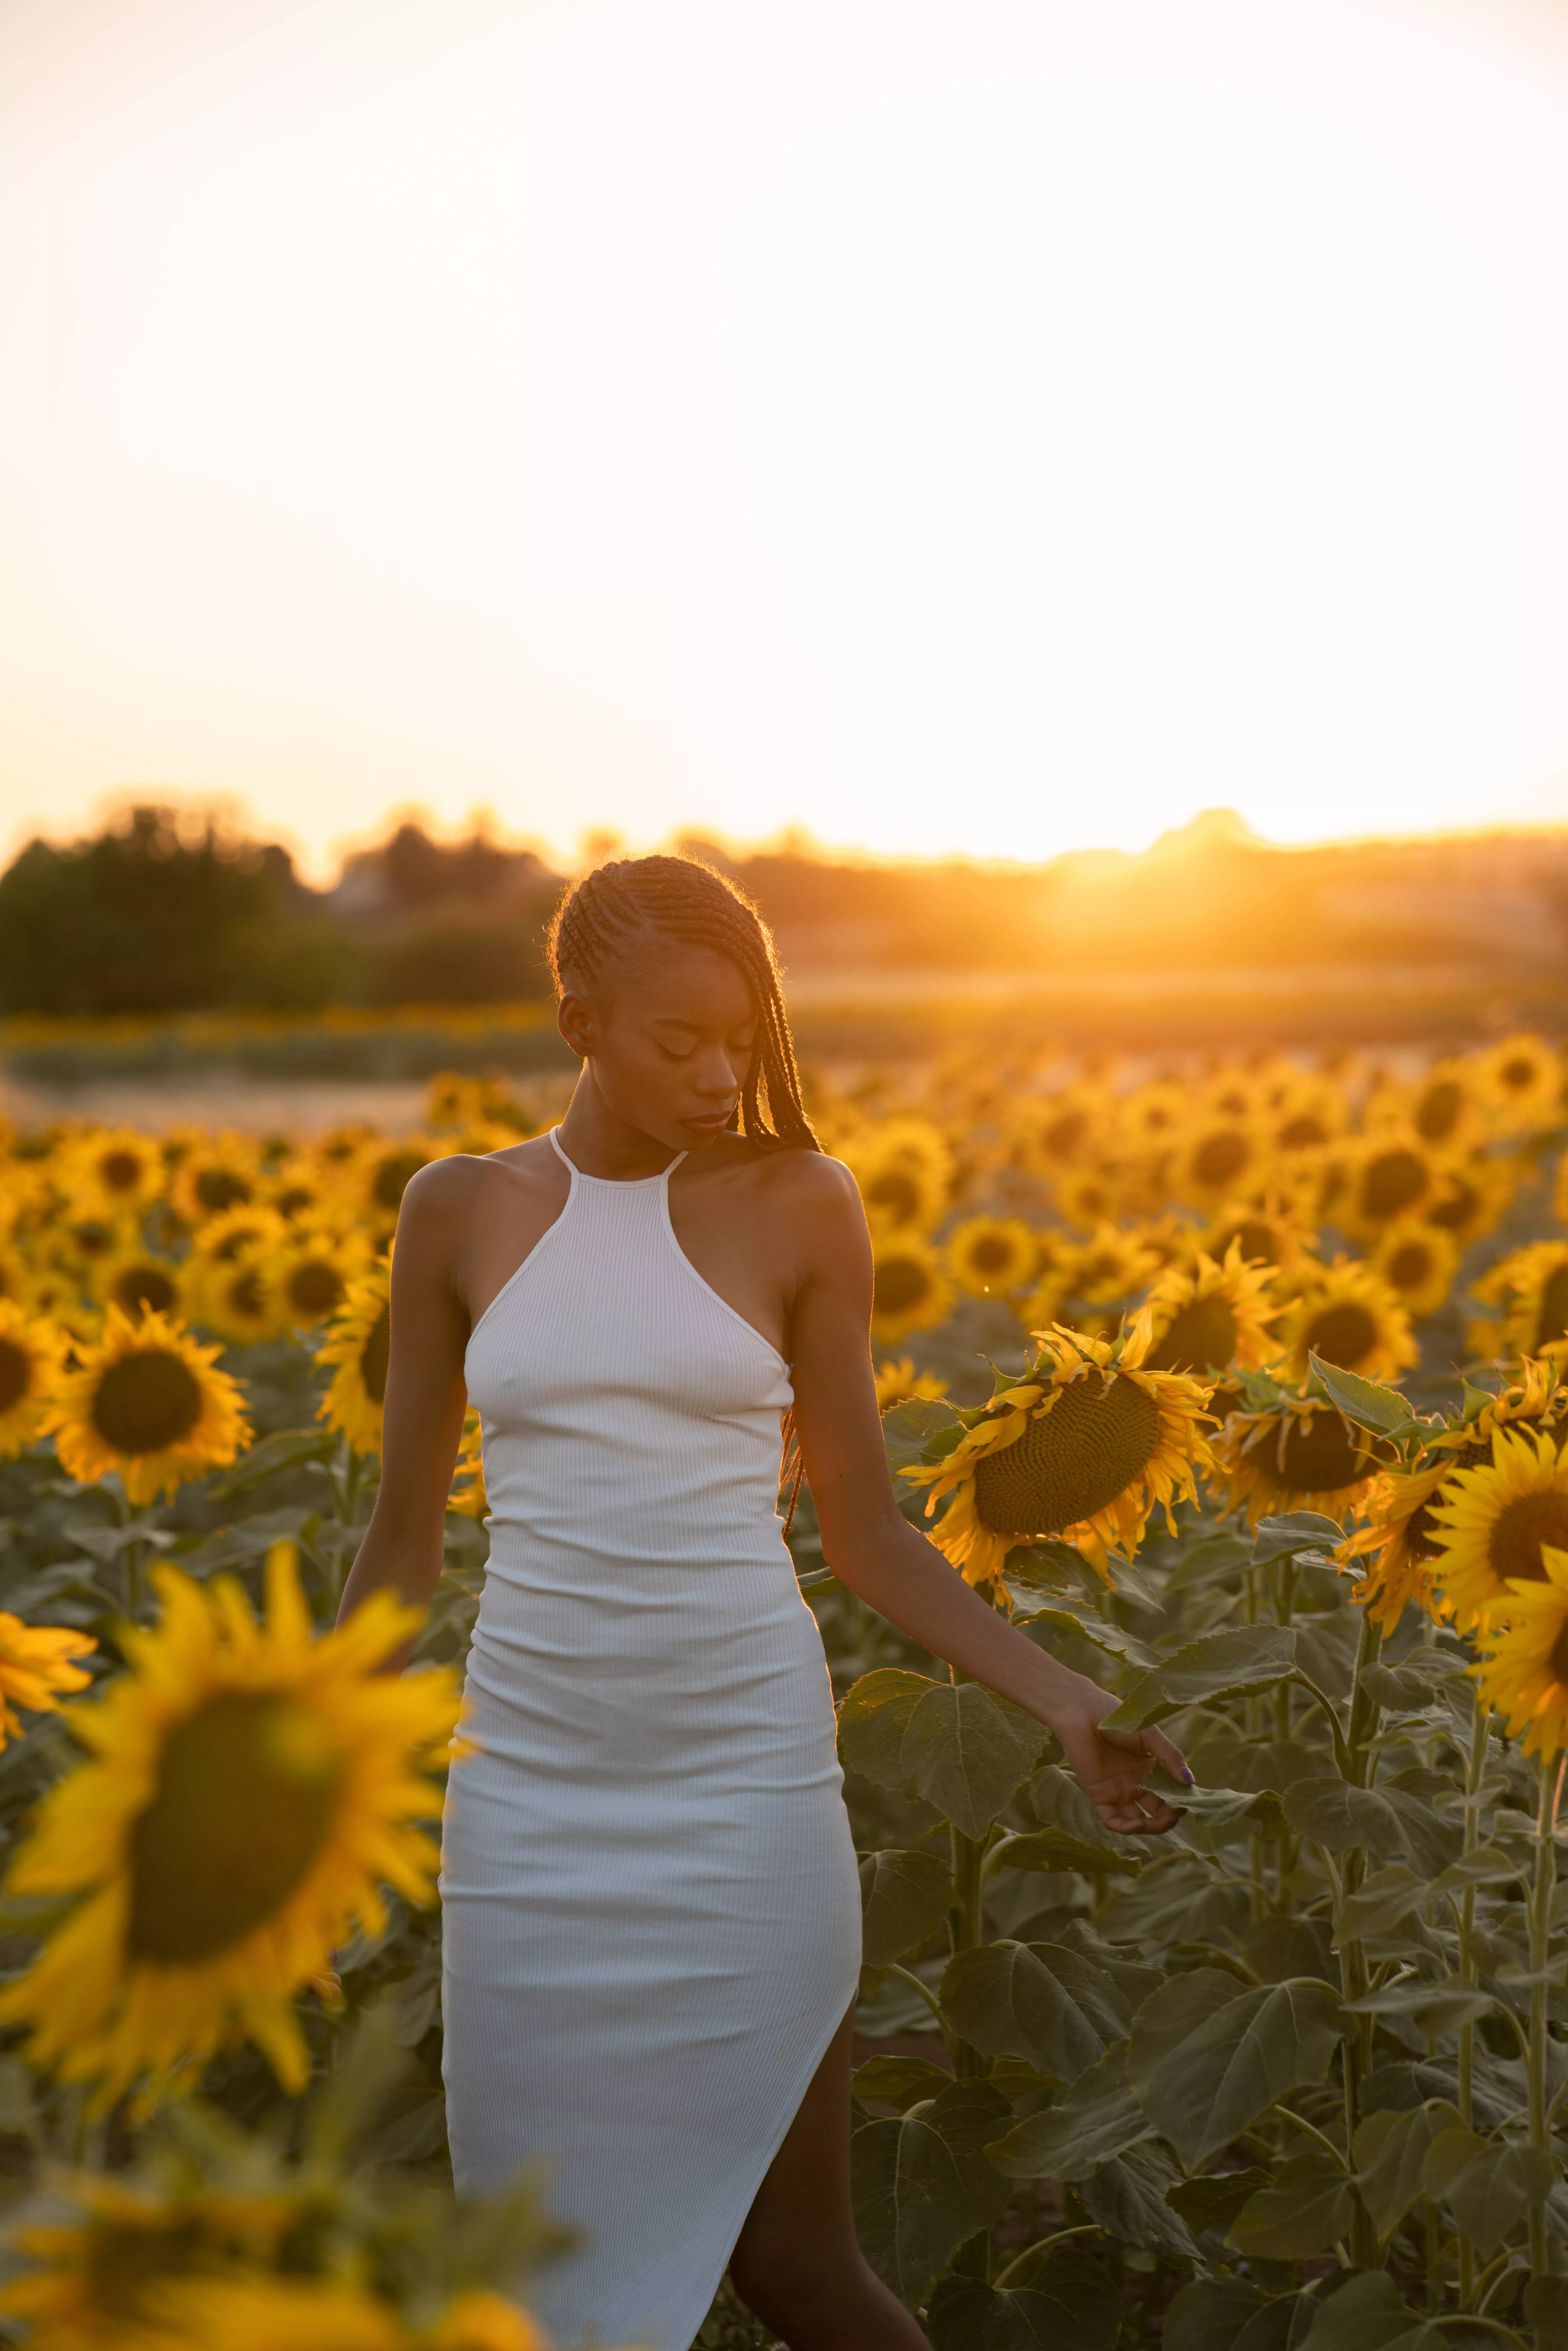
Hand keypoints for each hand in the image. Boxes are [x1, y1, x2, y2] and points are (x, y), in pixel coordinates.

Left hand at [1046, 1678, 1192, 1835]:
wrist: (1083, 1713)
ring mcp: (1119, 1792)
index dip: (1181, 1801)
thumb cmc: (1117, 1719)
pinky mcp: (1100, 1797)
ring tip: (1159, 1821)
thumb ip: (1169, 1756)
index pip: (1171, 1793)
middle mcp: (1137, 1784)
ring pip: (1138, 1821)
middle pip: (1158, 1812)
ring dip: (1151, 1827)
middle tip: (1175, 1814)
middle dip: (1169, 1818)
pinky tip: (1136, 1823)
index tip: (1189, 1802)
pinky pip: (1113, 1821)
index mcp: (1151, 1770)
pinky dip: (1126, 1828)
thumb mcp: (1149, 1735)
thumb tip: (1190, 1781)